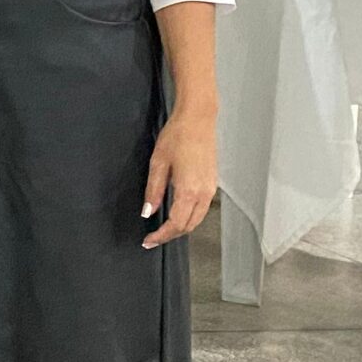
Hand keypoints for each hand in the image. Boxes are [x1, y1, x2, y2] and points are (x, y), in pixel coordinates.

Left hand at [141, 103, 217, 246]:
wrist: (198, 121)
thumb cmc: (176, 137)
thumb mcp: (158, 163)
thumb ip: (153, 191)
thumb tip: (148, 212)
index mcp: (189, 190)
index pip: (176, 224)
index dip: (161, 236)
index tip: (148, 241)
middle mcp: (204, 193)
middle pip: (189, 226)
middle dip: (171, 235)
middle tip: (153, 238)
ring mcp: (211, 189)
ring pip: (197, 219)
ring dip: (181, 227)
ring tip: (163, 229)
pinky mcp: (213, 184)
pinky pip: (202, 209)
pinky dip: (190, 217)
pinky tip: (177, 213)